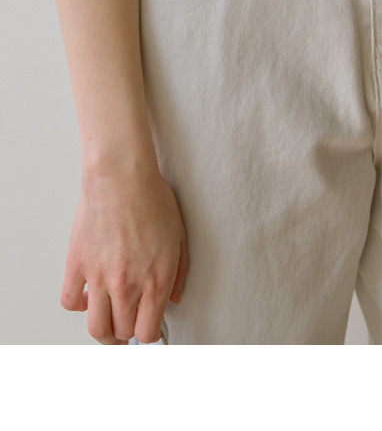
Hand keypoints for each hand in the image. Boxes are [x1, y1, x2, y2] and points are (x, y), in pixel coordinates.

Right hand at [61, 167, 187, 343]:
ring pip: (96, 328)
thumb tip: (173, 299)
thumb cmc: (152, 199)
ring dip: (102, 332)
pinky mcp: (77, 266)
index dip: (148, 335)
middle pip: (122, 333)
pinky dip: (78, 304)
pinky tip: (87, 295)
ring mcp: (100, 278)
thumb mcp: (179, 236)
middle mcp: (127, 286)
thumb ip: (179, 273)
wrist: (122, 177)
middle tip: (127, 324)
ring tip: (107, 325)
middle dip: (127, 333)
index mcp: (156, 280)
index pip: (147, 332)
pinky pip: (70, 302)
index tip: (147, 329)